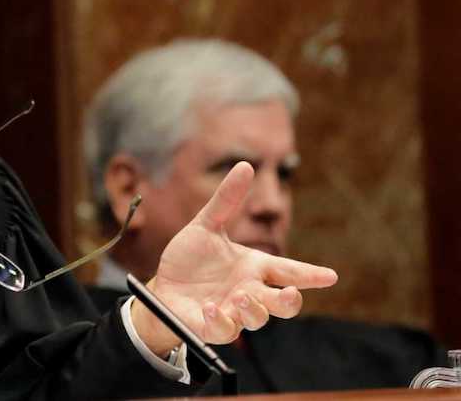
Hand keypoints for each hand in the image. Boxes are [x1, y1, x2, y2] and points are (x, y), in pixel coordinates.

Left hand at [131, 162, 337, 352]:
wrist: (164, 286)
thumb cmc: (190, 259)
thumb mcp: (205, 226)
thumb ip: (225, 201)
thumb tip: (245, 165)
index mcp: (254, 267)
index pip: (289, 270)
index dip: (310, 274)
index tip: (331, 276)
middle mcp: (250, 290)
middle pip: (284, 302)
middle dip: (290, 301)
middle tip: (289, 293)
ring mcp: (234, 311)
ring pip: (258, 318)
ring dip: (254, 309)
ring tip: (239, 296)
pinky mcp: (214, 327)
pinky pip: (224, 330)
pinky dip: (220, 320)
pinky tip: (210, 307)